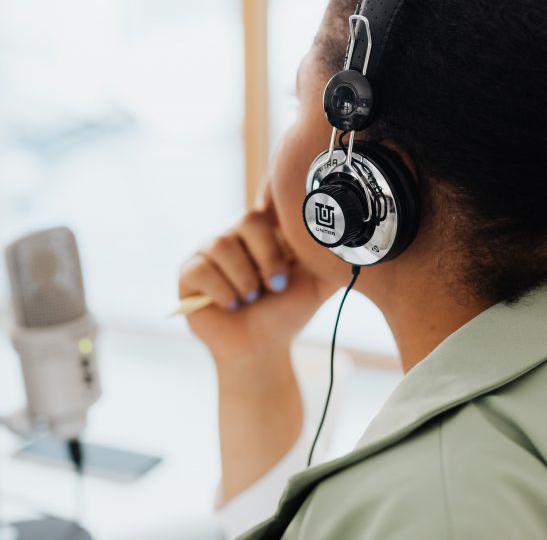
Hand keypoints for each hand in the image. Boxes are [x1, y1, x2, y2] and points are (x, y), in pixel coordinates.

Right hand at [179, 178, 338, 363]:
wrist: (261, 349)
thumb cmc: (286, 313)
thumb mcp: (317, 285)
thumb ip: (334, 260)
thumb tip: (358, 238)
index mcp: (264, 232)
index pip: (267, 200)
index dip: (273, 197)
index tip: (282, 211)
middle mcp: (234, 236)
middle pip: (247, 220)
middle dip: (268, 255)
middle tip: (277, 285)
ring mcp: (208, 253)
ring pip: (222, 245)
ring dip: (245, 279)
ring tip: (252, 299)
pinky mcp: (188, 274)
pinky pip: (200, 269)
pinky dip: (222, 291)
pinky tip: (232, 305)